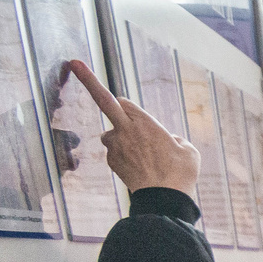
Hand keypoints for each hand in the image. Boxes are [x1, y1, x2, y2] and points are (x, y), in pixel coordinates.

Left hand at [66, 59, 199, 196]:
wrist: (163, 199)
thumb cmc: (180, 173)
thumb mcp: (188, 150)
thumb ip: (175, 139)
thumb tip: (169, 141)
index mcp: (144, 122)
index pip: (123, 102)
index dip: (126, 105)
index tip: (121, 102)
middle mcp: (124, 130)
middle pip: (104, 101)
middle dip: (89, 80)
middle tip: (74, 63)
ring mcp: (114, 146)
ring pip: (112, 135)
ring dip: (122, 139)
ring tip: (146, 158)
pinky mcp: (111, 161)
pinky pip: (116, 153)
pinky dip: (126, 158)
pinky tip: (142, 170)